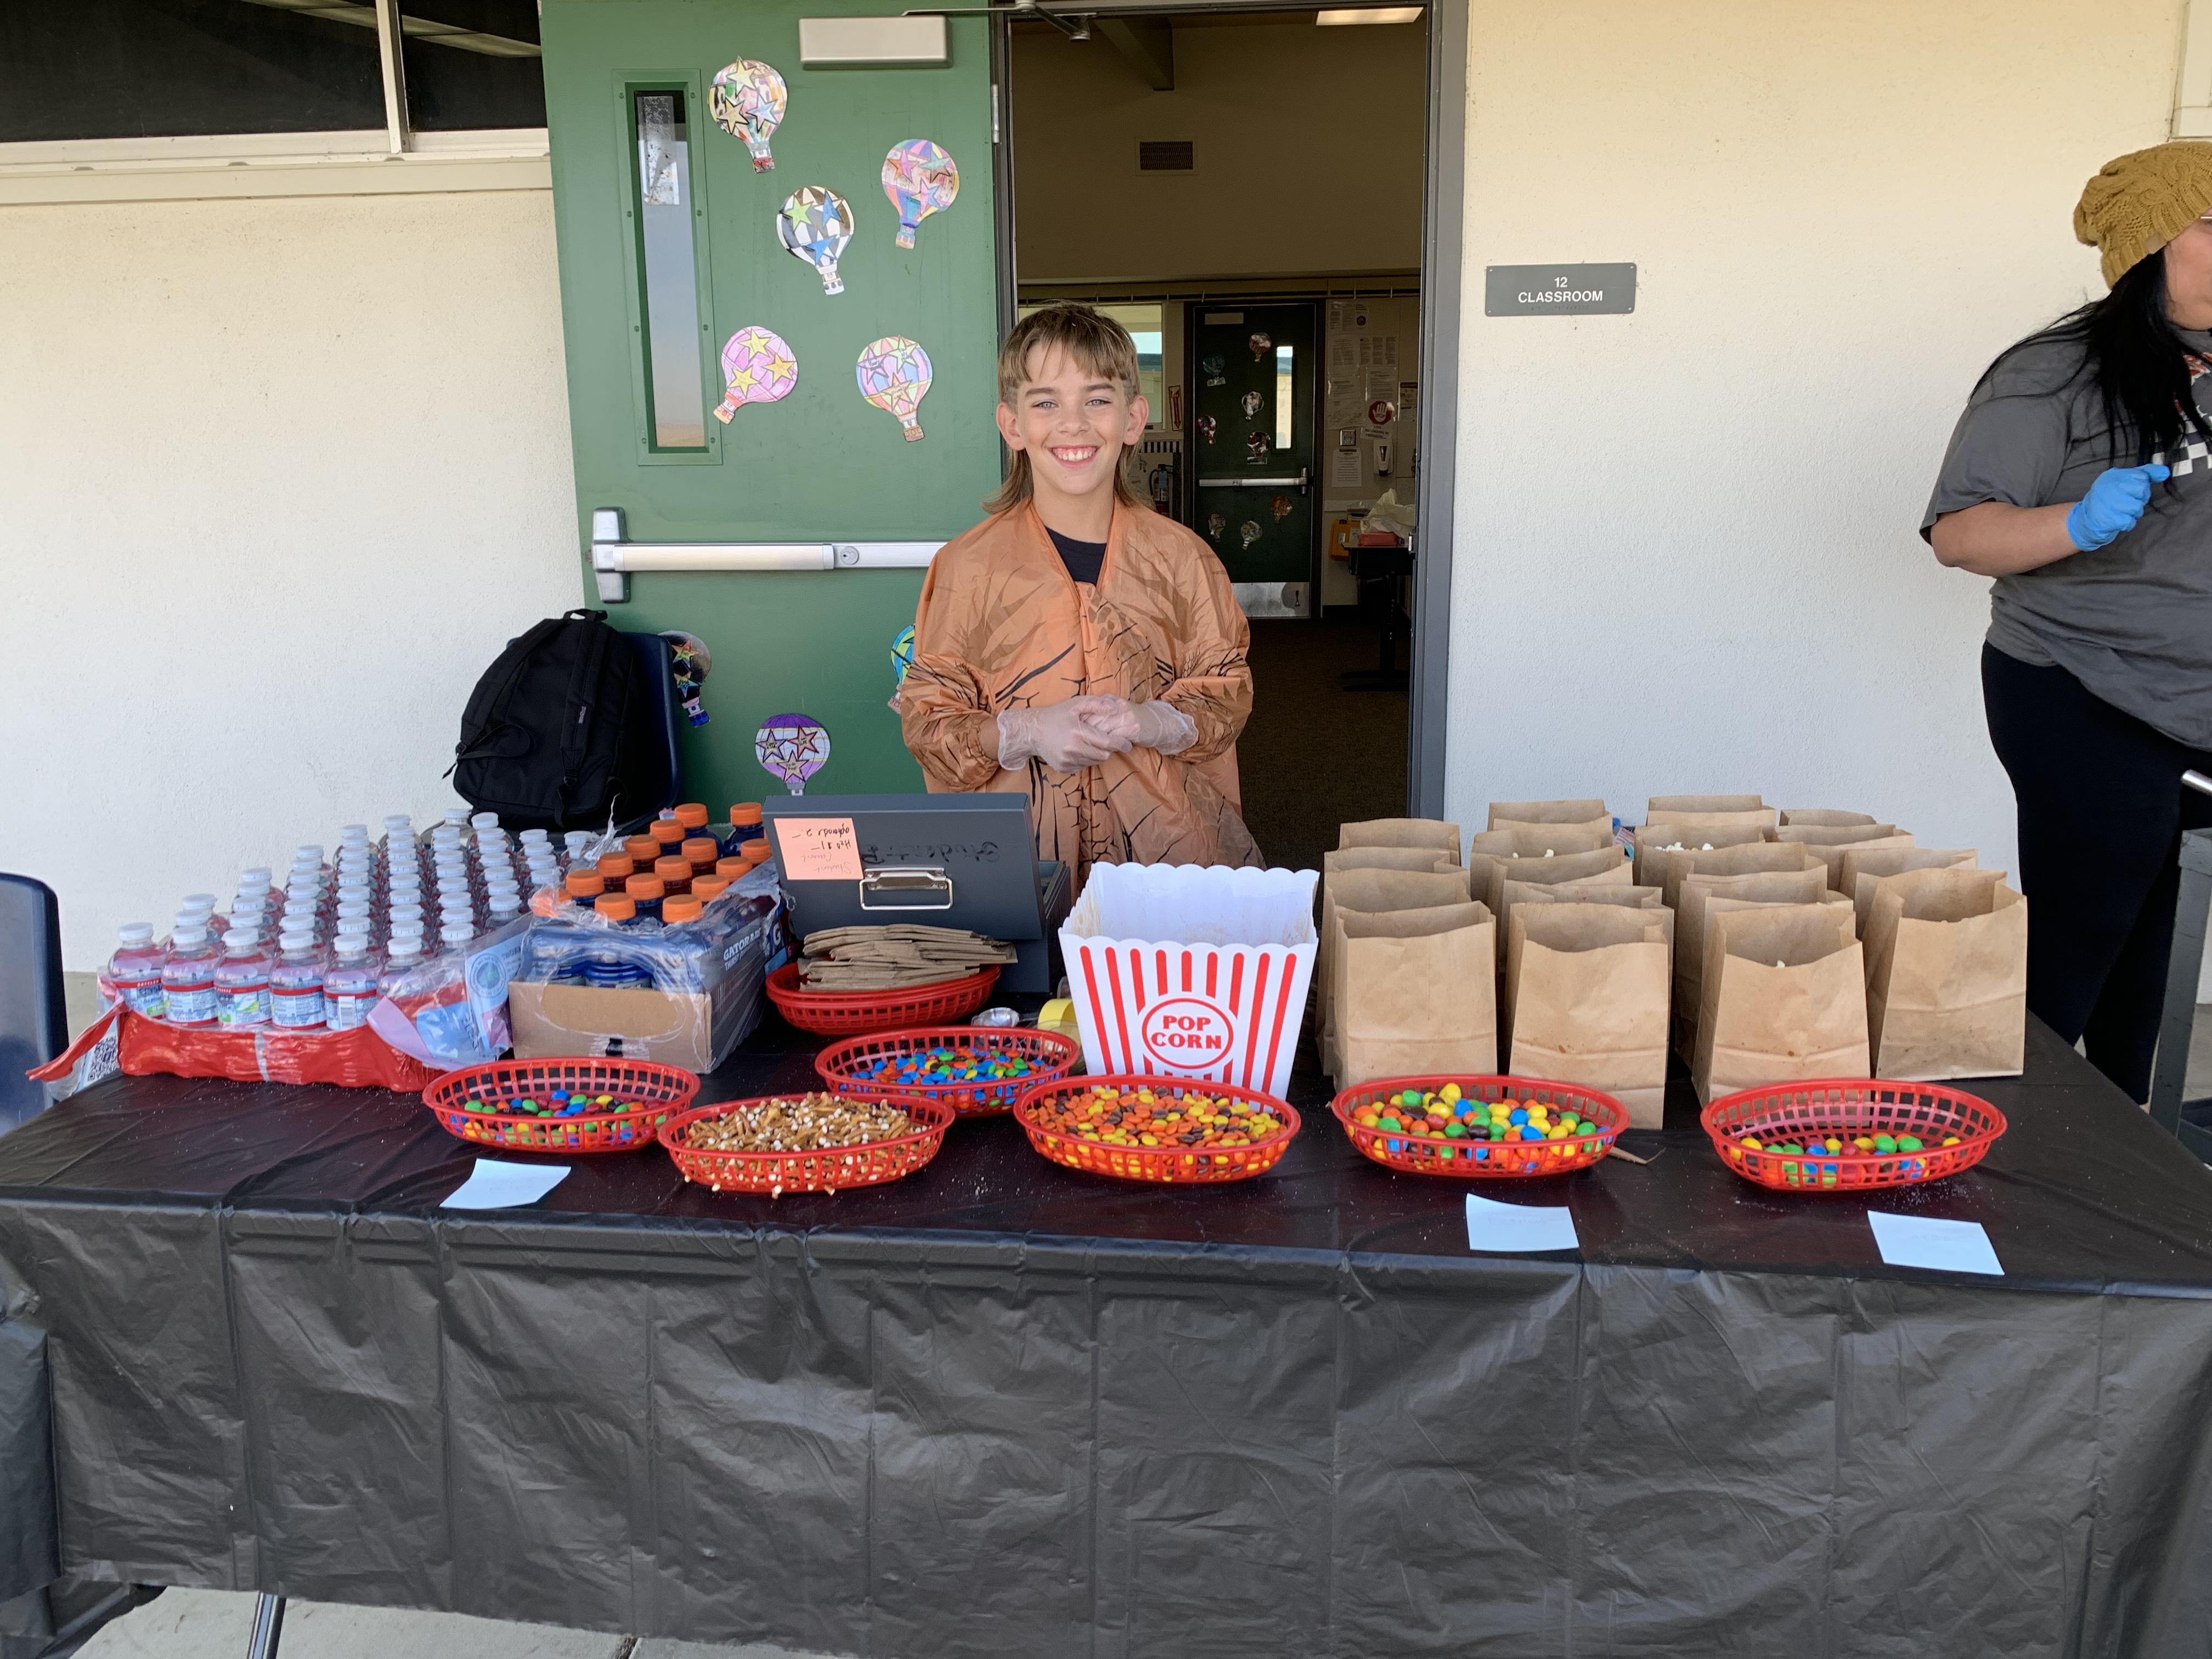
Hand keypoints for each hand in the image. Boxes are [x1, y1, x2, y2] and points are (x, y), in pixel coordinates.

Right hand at [997, 698, 1131, 771]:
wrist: (1032, 731)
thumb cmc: (1056, 715)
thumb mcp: (1075, 704)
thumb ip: (1096, 704)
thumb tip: (1115, 708)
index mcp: (1078, 733)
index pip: (1107, 743)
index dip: (1120, 744)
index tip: (1127, 743)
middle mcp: (1073, 750)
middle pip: (1103, 755)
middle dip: (1108, 749)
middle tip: (1107, 741)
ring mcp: (1068, 761)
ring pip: (1093, 762)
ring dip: (1097, 754)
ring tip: (1091, 743)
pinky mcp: (1064, 768)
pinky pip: (1083, 766)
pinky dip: (1085, 759)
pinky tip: (1079, 749)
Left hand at [1074, 696, 1197, 755]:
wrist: (1157, 723)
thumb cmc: (1132, 719)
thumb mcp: (1115, 711)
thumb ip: (1100, 712)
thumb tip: (1080, 717)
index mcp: (1110, 700)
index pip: (1089, 709)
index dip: (1078, 722)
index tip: (1068, 732)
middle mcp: (1117, 705)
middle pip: (1093, 720)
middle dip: (1082, 733)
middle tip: (1072, 743)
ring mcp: (1125, 716)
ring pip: (1102, 730)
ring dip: (1092, 742)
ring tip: (1083, 749)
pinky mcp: (1132, 728)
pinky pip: (1114, 739)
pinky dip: (1106, 746)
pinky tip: (1101, 752)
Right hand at [2066, 463, 2168, 549]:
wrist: (2087, 519)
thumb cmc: (2110, 498)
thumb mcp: (2125, 481)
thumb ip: (2146, 474)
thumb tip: (2166, 472)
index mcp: (2113, 475)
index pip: (2142, 478)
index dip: (2142, 488)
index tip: (2131, 492)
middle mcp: (2108, 486)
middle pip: (2142, 492)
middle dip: (2138, 500)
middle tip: (2125, 503)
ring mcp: (2107, 503)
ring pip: (2137, 508)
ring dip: (2133, 513)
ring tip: (2121, 512)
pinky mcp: (2107, 519)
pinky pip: (2129, 522)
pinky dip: (2127, 523)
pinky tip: (2118, 520)